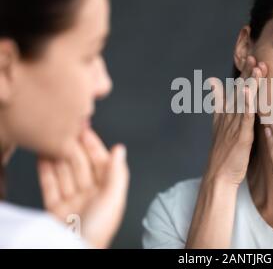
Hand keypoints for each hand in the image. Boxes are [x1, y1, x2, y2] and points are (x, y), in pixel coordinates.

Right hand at [37, 128, 128, 247]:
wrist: (74, 251)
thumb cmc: (98, 229)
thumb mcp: (113, 198)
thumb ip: (116, 172)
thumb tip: (120, 149)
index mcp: (107, 191)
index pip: (101, 162)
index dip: (93, 145)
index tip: (85, 129)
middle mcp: (91, 195)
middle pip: (81, 166)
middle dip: (74, 148)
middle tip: (65, 132)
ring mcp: (73, 202)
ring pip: (65, 173)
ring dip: (58, 157)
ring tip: (52, 140)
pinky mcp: (55, 209)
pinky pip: (50, 186)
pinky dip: (46, 171)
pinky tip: (43, 158)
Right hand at [205, 55, 266, 185]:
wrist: (218, 175)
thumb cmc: (222, 155)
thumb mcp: (219, 128)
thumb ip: (218, 106)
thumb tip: (213, 87)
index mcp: (226, 116)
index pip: (235, 91)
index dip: (243, 75)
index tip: (251, 59)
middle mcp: (229, 117)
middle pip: (239, 92)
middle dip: (247, 73)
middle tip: (254, 57)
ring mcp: (234, 126)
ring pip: (243, 100)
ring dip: (249, 83)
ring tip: (256, 66)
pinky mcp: (241, 136)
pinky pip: (245, 117)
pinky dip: (246, 103)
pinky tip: (248, 90)